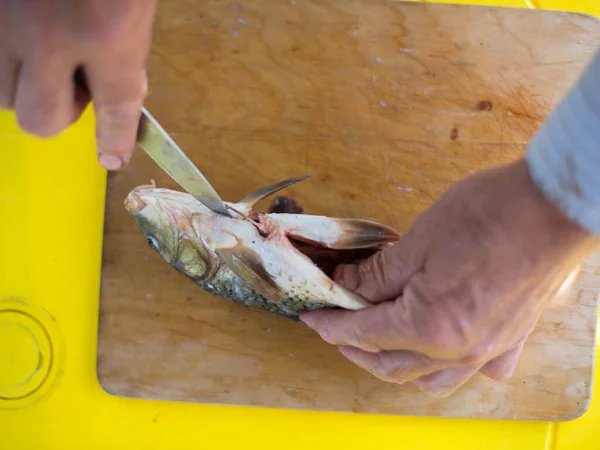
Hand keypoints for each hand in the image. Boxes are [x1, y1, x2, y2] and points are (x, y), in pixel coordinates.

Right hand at [0, 0, 157, 169]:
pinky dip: (9, 61)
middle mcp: (47, 36)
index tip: (113, 157)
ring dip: (28, 88)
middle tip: (77, 84)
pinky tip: (27, 37)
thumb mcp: (135, 4)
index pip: (116, 108)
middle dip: (60, 113)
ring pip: (4, 96)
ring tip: (48, 53)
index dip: (116, 138)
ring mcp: (5, 22)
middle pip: (40, 120)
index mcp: (106, 32)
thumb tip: (121, 91)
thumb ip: (126, 50)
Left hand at [300, 158, 598, 396]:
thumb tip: (347, 286)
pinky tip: (437, 353)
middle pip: (393, 365)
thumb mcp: (417, 241)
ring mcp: (488, 349)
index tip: (312, 317)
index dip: (331, 325)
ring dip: (395, 366)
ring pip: (430, 379)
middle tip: (335, 329)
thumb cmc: (487, 216)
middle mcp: (459, 351)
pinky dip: (446, 367)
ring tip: (376, 345)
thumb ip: (378, 274)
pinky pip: (475, 371)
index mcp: (430, 328)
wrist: (553, 207)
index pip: (364, 334)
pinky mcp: (510, 337)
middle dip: (355, 349)